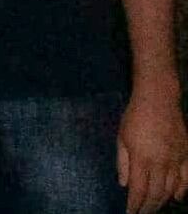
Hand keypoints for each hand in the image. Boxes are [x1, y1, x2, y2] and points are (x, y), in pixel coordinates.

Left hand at [118, 88, 187, 212]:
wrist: (158, 100)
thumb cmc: (135, 117)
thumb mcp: (121, 137)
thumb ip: (122, 162)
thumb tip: (123, 184)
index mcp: (141, 158)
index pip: (138, 189)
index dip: (134, 205)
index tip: (129, 213)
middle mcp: (161, 162)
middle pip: (156, 193)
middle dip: (148, 206)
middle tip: (142, 213)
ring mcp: (176, 159)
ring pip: (171, 188)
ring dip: (162, 201)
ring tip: (154, 208)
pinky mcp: (187, 154)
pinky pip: (187, 178)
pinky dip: (182, 190)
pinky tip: (176, 197)